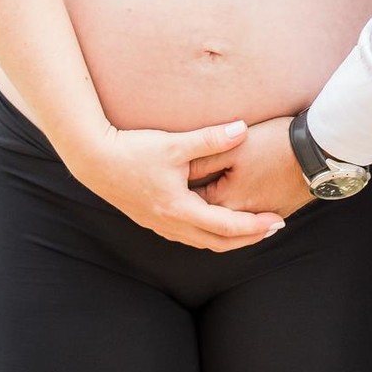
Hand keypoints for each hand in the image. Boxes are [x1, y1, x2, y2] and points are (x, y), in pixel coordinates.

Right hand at [71, 119, 284, 250]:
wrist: (94, 159)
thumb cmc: (133, 150)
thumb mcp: (175, 142)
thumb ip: (211, 138)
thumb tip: (242, 128)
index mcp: (179, 208)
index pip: (226, 226)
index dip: (254, 226)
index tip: (277, 221)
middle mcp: (171, 223)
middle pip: (217, 242)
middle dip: (247, 238)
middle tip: (273, 228)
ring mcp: (160, 225)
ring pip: (201, 242)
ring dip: (228, 238)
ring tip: (251, 229)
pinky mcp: (152, 219)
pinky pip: (188, 236)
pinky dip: (209, 234)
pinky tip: (216, 223)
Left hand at [188, 115, 313, 220]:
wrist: (319, 152)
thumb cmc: (276, 145)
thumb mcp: (234, 147)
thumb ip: (205, 158)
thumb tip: (182, 168)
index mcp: (224, 202)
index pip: (191, 199)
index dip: (180, 186)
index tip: (173, 175)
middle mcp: (240, 216)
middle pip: (208, 214)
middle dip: (195, 202)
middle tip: (182, 189)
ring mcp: (260, 217)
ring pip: (230, 220)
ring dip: (216, 213)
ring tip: (203, 199)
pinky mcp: (277, 212)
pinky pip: (249, 218)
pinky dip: (239, 213)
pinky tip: (235, 200)